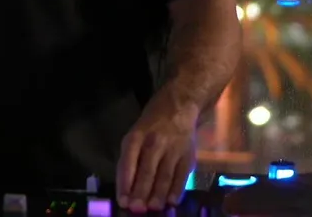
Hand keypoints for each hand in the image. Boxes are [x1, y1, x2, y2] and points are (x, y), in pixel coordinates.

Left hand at [116, 98, 197, 212]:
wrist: (180, 105)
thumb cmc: (152, 123)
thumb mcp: (135, 133)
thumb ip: (131, 157)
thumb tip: (126, 187)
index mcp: (136, 137)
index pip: (128, 162)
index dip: (125, 182)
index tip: (123, 200)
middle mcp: (154, 142)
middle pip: (147, 170)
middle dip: (141, 192)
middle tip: (137, 209)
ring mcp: (173, 148)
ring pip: (165, 175)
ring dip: (158, 194)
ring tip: (153, 208)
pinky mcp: (188, 154)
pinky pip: (182, 175)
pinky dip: (177, 190)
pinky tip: (172, 201)